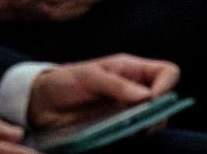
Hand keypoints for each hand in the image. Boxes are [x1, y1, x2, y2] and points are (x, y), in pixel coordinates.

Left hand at [27, 55, 179, 130]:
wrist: (39, 104)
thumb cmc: (65, 81)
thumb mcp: (90, 76)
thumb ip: (117, 85)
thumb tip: (147, 97)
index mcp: (132, 70)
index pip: (166, 73)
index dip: (167, 85)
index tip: (154, 100)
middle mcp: (135, 90)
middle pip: (166, 100)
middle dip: (160, 112)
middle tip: (145, 124)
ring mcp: (126, 111)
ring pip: (153, 119)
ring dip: (147, 127)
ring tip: (132, 131)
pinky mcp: (116, 128)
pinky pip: (134, 134)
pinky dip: (132, 137)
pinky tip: (121, 136)